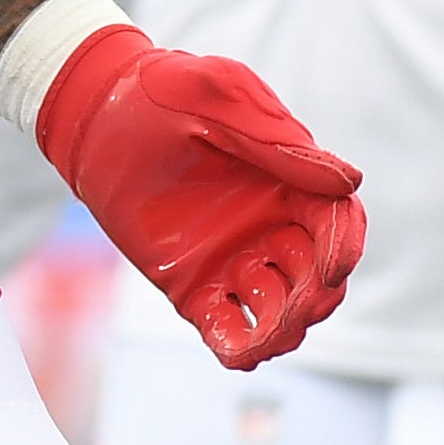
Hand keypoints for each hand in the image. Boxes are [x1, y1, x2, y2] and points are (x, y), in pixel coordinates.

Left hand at [36, 31, 364, 368]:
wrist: (93, 112)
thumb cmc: (162, 92)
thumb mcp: (221, 103)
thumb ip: (279, 145)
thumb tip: (350, 182)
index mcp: (288, 178)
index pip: (337, 221)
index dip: (344, 247)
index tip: (330, 268)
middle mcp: (269, 223)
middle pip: (318, 275)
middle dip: (317, 298)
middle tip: (299, 307)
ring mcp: (232, 257)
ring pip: (280, 310)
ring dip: (285, 328)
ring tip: (267, 334)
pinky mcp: (193, 285)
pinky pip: (227, 328)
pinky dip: (241, 348)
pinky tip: (239, 352)